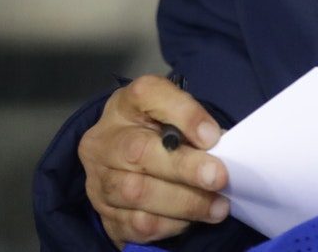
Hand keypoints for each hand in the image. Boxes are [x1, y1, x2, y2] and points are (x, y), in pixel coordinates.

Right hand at [78, 75, 229, 247]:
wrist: (125, 160)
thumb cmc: (159, 131)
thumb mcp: (177, 112)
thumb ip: (194, 122)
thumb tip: (216, 144)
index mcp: (126, 104)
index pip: (149, 94)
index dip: (183, 114)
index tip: (212, 135)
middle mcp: (104, 140)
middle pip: (138, 152)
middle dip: (185, 168)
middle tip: (219, 178)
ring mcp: (98, 179)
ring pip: (135, 193)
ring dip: (183, 203)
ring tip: (216, 206)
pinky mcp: (103, 214)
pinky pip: (134, 224)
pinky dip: (168, 224)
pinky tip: (190, 219)